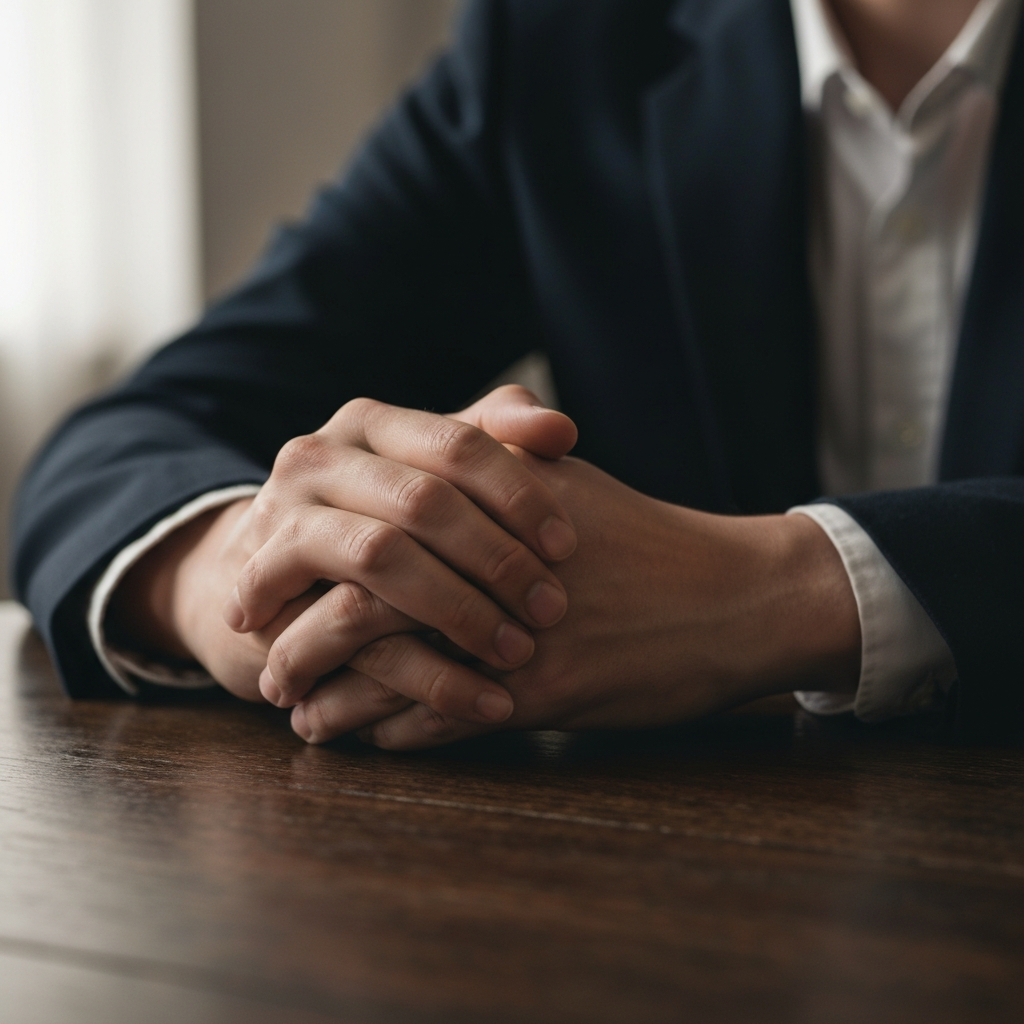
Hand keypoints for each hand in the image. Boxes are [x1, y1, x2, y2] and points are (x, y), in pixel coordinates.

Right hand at [110, 387, 578, 726]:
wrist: (269, 570)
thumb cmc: (376, 521)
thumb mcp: (428, 473)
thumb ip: (493, 437)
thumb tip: (563, 431)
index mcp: (372, 424)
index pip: (459, 443)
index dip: (518, 493)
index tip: (566, 546)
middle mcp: (321, 457)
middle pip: (424, 500)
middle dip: (496, 559)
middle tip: (551, 609)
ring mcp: (284, 515)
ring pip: (382, 555)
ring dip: (458, 610)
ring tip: (516, 653)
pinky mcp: (263, 582)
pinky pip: (342, 622)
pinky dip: (417, 672)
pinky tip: (475, 701)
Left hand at [290, 456, 861, 748]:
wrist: (735, 596)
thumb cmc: (646, 540)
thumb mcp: (568, 481)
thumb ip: (493, 459)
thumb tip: (429, 456)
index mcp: (486, 505)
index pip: (364, 530)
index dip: (304, 562)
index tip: (271, 583)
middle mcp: (489, 569)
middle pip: (356, 604)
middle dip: (297, 640)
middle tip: (264, 660)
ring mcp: (513, 635)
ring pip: (388, 673)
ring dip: (333, 699)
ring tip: (297, 714)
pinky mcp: (543, 695)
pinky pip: (443, 723)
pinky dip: (393, 734)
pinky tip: (366, 740)